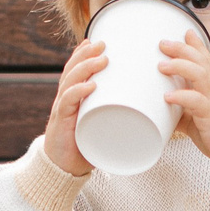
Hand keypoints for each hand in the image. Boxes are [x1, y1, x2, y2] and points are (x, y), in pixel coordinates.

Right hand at [43, 39, 106, 176]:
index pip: (75, 69)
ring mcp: (62, 110)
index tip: (100, 41)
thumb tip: (148, 111)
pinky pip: (68, 103)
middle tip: (103, 43)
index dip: (84, 54)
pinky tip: (90, 85)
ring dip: (86, 68)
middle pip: (72, 69)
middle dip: (87, 54)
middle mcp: (65, 99)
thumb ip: (115, 116)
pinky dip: (78, 92)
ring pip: (70, 81)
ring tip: (102, 59)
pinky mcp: (62, 124)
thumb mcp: (100, 125)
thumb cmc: (84, 146)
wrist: (63, 169)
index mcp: (73, 97)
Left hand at [158, 31, 209, 164]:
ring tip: (161, 66)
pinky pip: (197, 102)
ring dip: (180, 67)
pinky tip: (167, 96)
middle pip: (200, 60)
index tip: (184, 32)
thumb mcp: (195, 116)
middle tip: (163, 43)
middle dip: (182, 49)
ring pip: (200, 74)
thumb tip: (159, 108)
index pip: (205, 58)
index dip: (196, 44)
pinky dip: (182, 97)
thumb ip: (181, 108)